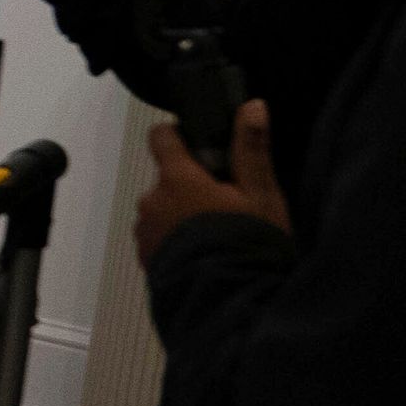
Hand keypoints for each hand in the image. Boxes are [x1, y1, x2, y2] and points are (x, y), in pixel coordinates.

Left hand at [133, 103, 286, 265]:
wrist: (229, 299)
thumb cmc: (247, 243)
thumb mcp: (261, 195)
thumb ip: (251, 149)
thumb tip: (252, 106)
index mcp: (177, 178)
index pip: (161, 137)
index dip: (178, 136)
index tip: (199, 146)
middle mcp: (151, 199)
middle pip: (167, 178)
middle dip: (190, 185)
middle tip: (224, 203)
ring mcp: (144, 229)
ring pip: (162, 208)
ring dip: (181, 214)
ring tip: (215, 233)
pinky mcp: (144, 256)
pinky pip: (158, 236)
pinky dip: (175, 238)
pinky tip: (202, 252)